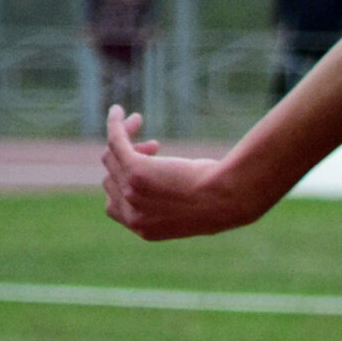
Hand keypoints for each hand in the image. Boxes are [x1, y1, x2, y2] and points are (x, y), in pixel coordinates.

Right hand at [101, 106, 270, 240]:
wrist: (230, 199)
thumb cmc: (220, 203)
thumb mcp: (188, 210)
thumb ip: (166, 205)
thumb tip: (158, 186)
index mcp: (142, 229)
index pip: (113, 204)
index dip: (124, 184)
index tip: (147, 170)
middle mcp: (132, 214)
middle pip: (111, 178)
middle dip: (128, 161)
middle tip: (155, 148)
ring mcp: (131, 192)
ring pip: (112, 157)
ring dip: (128, 141)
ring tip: (155, 141)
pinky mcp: (135, 170)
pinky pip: (115, 140)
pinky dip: (115, 124)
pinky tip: (119, 111)